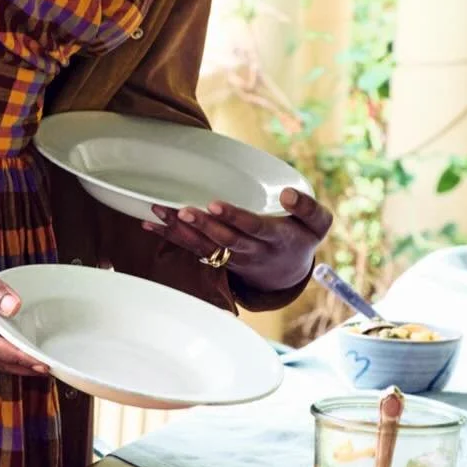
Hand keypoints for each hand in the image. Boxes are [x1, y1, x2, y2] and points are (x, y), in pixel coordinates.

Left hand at [143, 187, 332, 295]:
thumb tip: (288, 194)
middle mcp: (251, 250)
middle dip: (202, 226)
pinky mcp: (216, 257)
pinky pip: (191, 248)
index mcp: (275, 238)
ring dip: (179, 231)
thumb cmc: (300, 237)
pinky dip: (169, 237)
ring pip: (203, 246)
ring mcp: (231, 256)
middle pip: (224, 239)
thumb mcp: (318, 224)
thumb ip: (308, 208)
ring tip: (158, 213)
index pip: (253, 228)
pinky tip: (148, 224)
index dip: (235, 218)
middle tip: (183, 211)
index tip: (216, 205)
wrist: (285, 272)